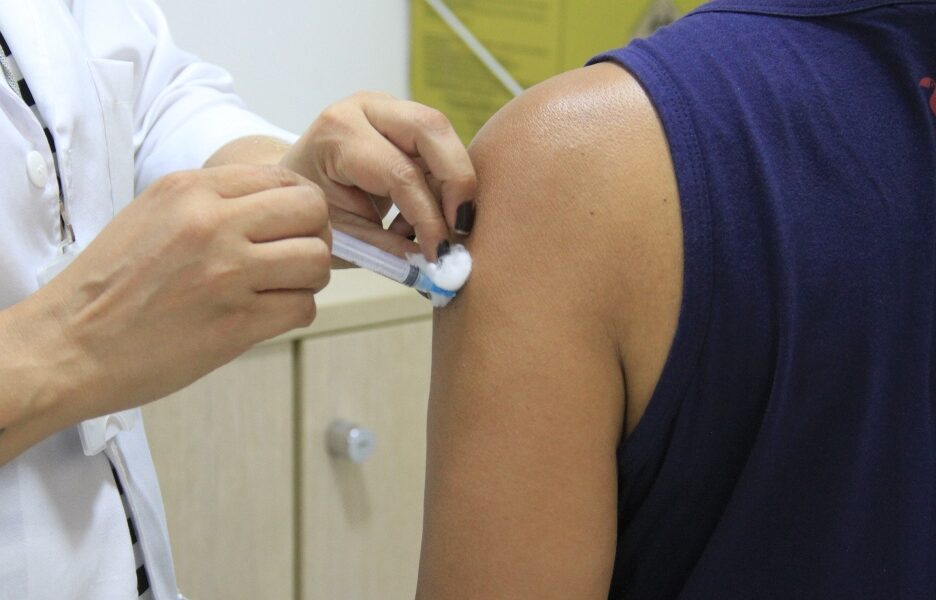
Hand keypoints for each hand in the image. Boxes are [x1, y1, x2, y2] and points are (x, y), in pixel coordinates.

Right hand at [33, 164, 329, 422]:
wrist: (69, 345)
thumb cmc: (109, 286)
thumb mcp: (153, 214)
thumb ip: (212, 201)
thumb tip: (276, 203)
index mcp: (191, 190)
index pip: (284, 177)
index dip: (300, 204)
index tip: (293, 225)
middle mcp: (213, 224)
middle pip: (313, 211)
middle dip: (315, 235)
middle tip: (296, 256)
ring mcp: (227, 274)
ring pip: (318, 260)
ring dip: (309, 278)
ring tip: (281, 288)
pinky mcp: (237, 323)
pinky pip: (303, 307)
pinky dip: (294, 312)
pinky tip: (265, 315)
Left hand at [279, 92, 476, 260]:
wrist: (295, 182)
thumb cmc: (311, 210)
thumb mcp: (342, 236)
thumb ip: (387, 248)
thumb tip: (434, 263)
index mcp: (338, 134)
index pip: (400, 173)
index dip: (428, 217)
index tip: (440, 253)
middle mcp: (366, 108)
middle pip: (432, 129)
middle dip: (457, 181)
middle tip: (461, 227)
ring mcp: (389, 107)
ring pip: (443, 137)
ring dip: (450, 187)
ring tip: (428, 229)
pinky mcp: (405, 118)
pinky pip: (439, 149)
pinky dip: (441, 186)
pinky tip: (417, 217)